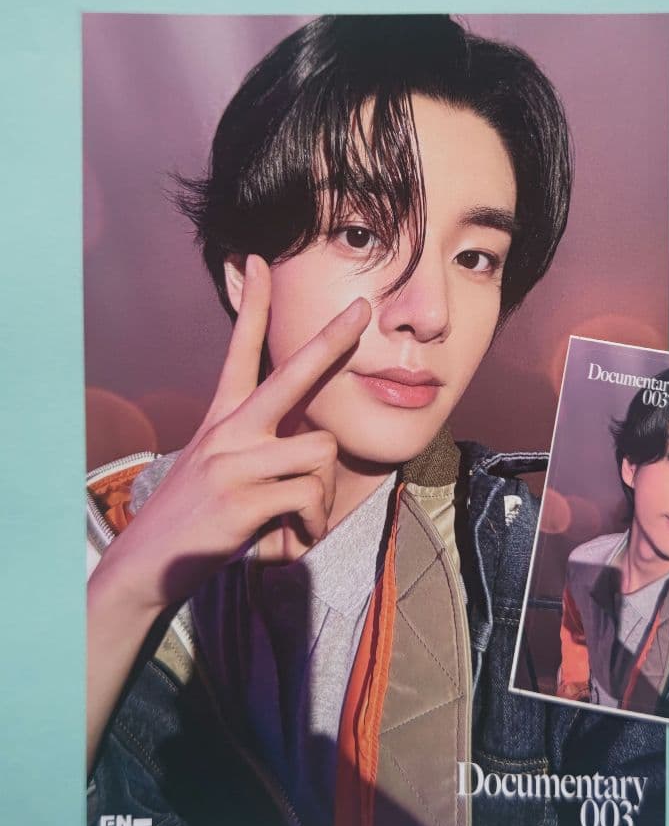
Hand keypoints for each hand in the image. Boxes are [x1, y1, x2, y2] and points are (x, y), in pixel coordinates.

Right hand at [94, 254, 370, 610]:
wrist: (149, 563)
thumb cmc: (199, 516)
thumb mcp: (221, 468)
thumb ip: (262, 448)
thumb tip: (314, 444)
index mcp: (223, 417)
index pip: (240, 350)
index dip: (251, 305)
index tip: (258, 262)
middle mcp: (229, 429)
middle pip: (292, 374)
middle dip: (331, 339)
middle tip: (362, 308)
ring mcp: (234, 462)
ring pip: (320, 452)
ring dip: (324, 496)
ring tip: (303, 519)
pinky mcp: (243, 499)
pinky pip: (309, 499)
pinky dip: (311, 527)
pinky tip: (289, 541)